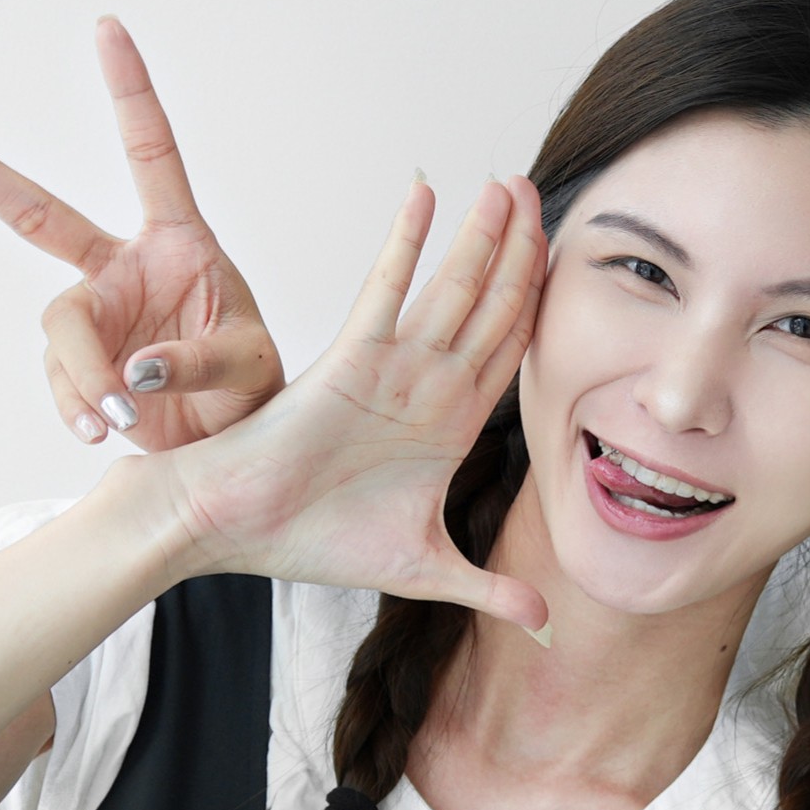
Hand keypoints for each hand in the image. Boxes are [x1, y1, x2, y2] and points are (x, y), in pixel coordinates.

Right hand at [0, 18, 282, 450]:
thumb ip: (199, 363)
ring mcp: (98, 316)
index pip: (152, 156)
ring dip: (83, 374)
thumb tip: (134, 370)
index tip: (108, 28)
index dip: (130, 93)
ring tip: (119, 414)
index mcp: (180, 242)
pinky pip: (63, 382)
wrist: (236, 445)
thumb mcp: (250, 369)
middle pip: (40, 216)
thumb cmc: (255, 391)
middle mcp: (125, 268)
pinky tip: (105, 430)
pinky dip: (80, 408)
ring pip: (60, 330)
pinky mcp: (81, 366)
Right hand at [164, 173, 550, 631]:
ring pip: (454, 291)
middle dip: (522, 251)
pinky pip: (386, 290)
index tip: (572, 261)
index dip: (542, 307)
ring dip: (484, 237)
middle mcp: (427, 387)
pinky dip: (406, 243)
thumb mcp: (425, 570)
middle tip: (544, 193)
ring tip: (511, 184)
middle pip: (493, 306)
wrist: (238, 531)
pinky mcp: (349, 360)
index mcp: (450, 426)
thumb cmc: (314, 542)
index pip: (511, 353)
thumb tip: (547, 625)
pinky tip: (426, 195)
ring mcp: (392, 369)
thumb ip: (490, 589)